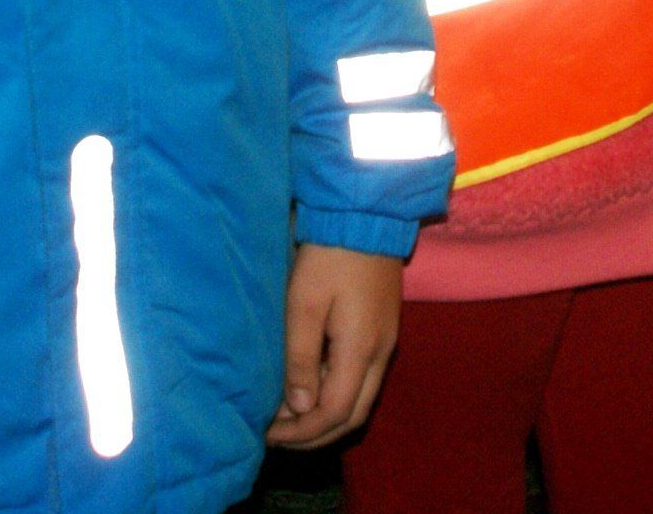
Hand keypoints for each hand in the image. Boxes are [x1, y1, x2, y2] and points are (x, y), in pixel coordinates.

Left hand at [264, 243, 402, 449]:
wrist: (365, 215)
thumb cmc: (328, 256)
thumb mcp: (304, 304)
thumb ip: (300, 358)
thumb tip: (299, 408)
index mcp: (361, 350)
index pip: (335, 413)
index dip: (302, 432)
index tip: (268, 434)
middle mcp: (381, 354)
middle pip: (353, 416)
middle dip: (314, 435)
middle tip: (277, 436)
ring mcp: (385, 343)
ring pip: (359, 400)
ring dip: (325, 417)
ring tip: (287, 417)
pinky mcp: (382, 331)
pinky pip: (361, 379)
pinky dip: (334, 395)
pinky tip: (308, 386)